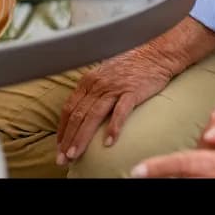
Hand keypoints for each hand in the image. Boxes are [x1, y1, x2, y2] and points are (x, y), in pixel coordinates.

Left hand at [56, 43, 171, 165]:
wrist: (155, 55)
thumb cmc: (130, 67)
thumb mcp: (104, 76)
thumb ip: (92, 92)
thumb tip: (80, 113)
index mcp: (88, 81)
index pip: (69, 108)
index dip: (62, 129)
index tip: (59, 146)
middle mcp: (97, 84)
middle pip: (77, 115)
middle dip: (68, 139)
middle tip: (62, 158)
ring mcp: (114, 88)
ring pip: (93, 116)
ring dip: (82, 137)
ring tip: (76, 154)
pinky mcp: (132, 92)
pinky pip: (120, 112)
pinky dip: (113, 128)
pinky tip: (109, 143)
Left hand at [130, 105, 214, 177]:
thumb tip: (209, 131)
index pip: (185, 165)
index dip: (158, 167)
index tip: (138, 171)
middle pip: (190, 180)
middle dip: (169, 176)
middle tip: (151, 173)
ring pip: (203, 187)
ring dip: (189, 179)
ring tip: (174, 172)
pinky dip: (207, 181)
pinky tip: (203, 175)